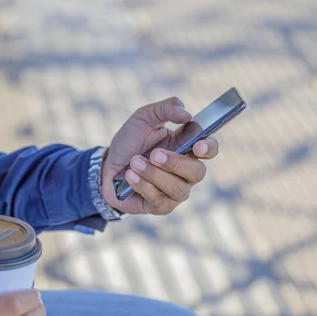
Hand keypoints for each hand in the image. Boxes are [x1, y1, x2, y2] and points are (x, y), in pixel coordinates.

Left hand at [101, 97, 218, 214]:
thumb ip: (165, 109)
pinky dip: (143, 185)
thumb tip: (186, 113)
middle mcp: (186, 172)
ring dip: (154, 174)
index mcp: (187, 147)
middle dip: (175, 163)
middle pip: (198, 172)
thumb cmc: (130, 142)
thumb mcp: (143, 118)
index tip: (197, 145)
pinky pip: (159, 200)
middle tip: (154, 154)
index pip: (210, 149)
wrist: (106, 166)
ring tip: (134, 162)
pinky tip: (130, 176)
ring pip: (178, 188)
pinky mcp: (161, 206)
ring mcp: (175, 191)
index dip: (208, 148)